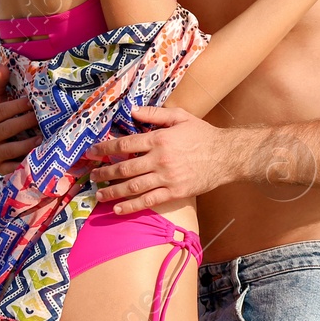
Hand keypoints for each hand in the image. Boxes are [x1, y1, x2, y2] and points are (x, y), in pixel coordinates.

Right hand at [0, 65, 37, 175]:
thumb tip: (3, 64)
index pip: (2, 110)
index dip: (19, 106)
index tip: (34, 101)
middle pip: (9, 128)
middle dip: (28, 122)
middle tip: (45, 117)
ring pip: (13, 149)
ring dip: (30, 142)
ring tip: (45, 136)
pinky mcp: (0, 169)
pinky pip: (15, 166)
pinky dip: (28, 161)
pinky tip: (40, 155)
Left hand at [87, 106, 234, 212]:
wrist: (227, 155)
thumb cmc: (204, 135)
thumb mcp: (181, 117)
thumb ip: (156, 114)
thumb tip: (133, 111)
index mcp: (159, 139)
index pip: (125, 144)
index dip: (105, 148)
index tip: (91, 153)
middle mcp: (159, 159)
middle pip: (124, 168)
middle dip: (105, 173)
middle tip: (92, 177)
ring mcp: (167, 178)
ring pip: (133, 186)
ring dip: (113, 191)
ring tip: (99, 194)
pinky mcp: (175, 192)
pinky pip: (149, 201)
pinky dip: (131, 206)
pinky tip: (118, 209)